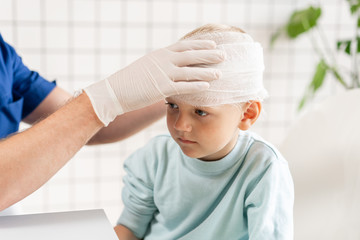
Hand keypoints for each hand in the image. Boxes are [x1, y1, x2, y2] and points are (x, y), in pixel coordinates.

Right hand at [84, 40, 223, 125]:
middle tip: (224, 55)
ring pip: (190, 71)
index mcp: (161, 54)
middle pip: (191, 55)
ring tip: (220, 73)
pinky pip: (183, 86)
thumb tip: (171, 67)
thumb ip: (161, 65)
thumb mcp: (146, 67)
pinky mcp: (161, 88)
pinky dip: (196, 86)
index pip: (185, 45)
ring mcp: (163, 74)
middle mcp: (164, 61)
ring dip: (206, 71)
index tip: (213, 43)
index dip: (200, 44)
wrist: (114, 91)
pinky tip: (207, 86)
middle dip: (209, 54)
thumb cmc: (130, 81)